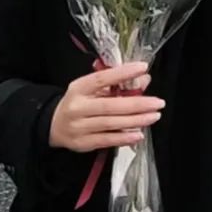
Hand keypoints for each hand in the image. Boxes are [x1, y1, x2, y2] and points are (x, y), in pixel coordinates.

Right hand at [48, 61, 164, 153]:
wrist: (53, 124)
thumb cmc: (78, 102)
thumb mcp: (90, 87)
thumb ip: (115, 83)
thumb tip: (143, 78)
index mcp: (79, 88)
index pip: (102, 78)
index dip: (123, 72)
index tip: (143, 67)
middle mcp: (78, 107)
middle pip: (110, 105)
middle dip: (137, 104)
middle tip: (158, 102)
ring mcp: (79, 127)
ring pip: (111, 123)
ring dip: (135, 120)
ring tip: (154, 116)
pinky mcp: (82, 143)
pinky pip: (107, 140)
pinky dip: (124, 138)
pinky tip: (138, 134)